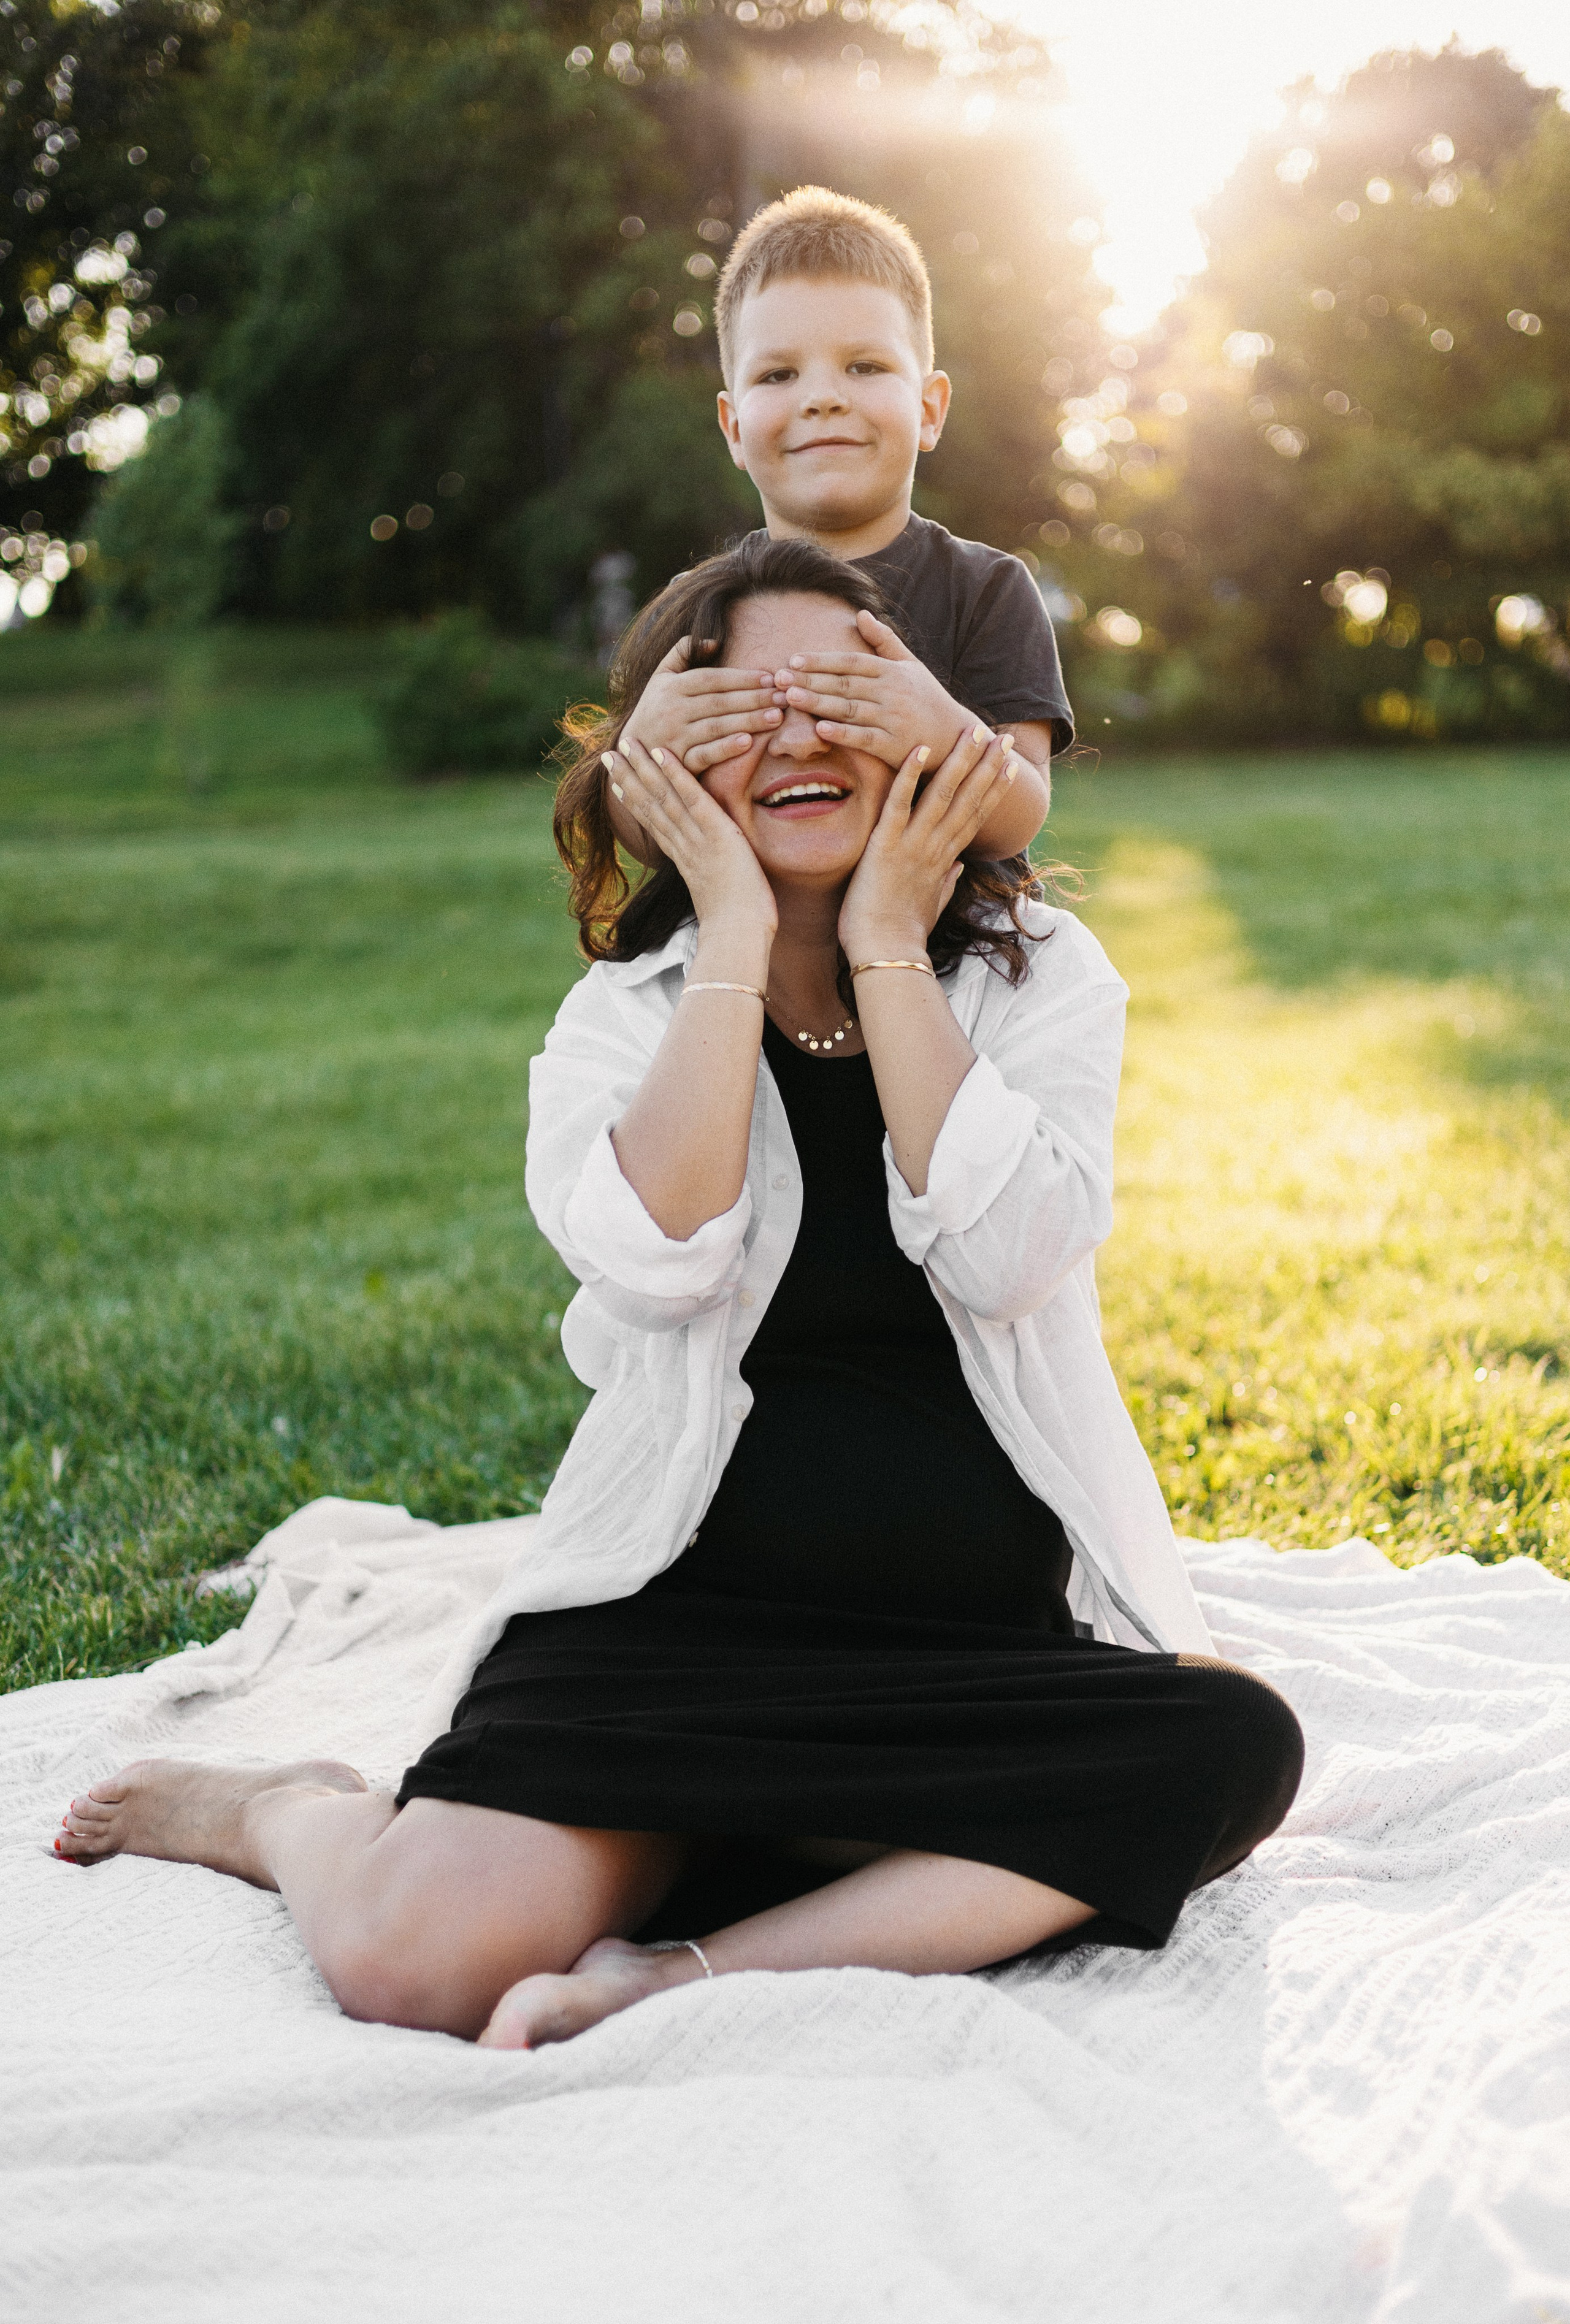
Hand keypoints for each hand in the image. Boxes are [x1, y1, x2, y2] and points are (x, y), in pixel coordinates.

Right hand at [601, 736, 776, 944]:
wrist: (738, 938)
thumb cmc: (737, 928)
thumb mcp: (722, 901)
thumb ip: (715, 887)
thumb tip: (717, 893)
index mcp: (685, 863)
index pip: (656, 827)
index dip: (637, 804)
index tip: (620, 786)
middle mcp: (684, 848)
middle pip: (651, 808)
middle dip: (629, 779)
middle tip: (609, 755)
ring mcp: (697, 840)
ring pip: (663, 798)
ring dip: (643, 768)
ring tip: (626, 743)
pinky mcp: (716, 834)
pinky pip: (692, 798)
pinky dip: (676, 775)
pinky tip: (661, 753)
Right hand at [622, 636, 783, 775]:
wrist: (631, 754)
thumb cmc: (653, 710)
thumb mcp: (660, 677)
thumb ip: (682, 653)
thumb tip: (713, 640)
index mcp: (671, 687)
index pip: (712, 679)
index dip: (742, 678)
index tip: (770, 677)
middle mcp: (672, 711)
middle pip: (720, 702)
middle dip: (754, 698)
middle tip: (783, 696)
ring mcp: (675, 738)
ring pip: (717, 727)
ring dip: (749, 721)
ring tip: (777, 717)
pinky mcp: (679, 763)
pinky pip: (705, 755)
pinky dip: (726, 748)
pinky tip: (748, 742)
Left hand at [779, 610, 969, 768]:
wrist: (955, 736)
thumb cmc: (927, 699)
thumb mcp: (910, 665)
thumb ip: (883, 641)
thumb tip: (860, 613)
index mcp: (892, 671)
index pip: (851, 662)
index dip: (822, 661)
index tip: (794, 660)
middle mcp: (892, 692)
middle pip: (844, 684)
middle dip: (810, 680)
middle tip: (778, 678)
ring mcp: (893, 719)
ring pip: (849, 709)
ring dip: (818, 703)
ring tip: (790, 698)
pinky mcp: (894, 746)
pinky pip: (864, 738)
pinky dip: (842, 734)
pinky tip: (819, 730)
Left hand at [838, 725, 1016, 962]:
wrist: (886, 953)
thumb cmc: (902, 935)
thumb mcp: (930, 906)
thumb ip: (945, 884)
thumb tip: (957, 870)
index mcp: (945, 861)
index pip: (975, 817)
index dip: (993, 789)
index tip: (1008, 767)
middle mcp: (936, 848)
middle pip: (968, 800)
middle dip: (988, 766)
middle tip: (1004, 738)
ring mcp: (914, 845)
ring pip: (942, 795)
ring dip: (960, 760)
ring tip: (974, 731)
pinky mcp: (887, 846)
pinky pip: (899, 803)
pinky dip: (910, 775)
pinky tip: (921, 748)